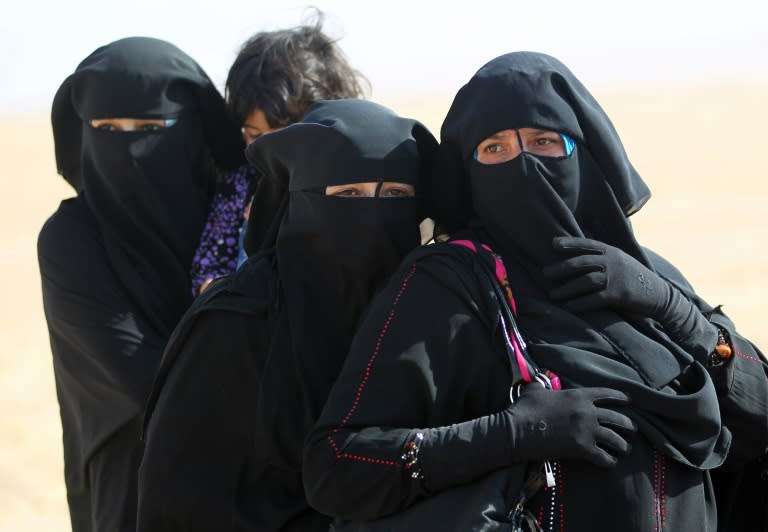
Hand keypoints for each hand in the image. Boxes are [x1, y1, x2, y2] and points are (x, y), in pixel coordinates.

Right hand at [504, 386, 635, 466]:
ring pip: (616, 439)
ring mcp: (586, 431)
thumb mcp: (534, 389)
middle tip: (633, 429)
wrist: (517, 431)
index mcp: (579, 395)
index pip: (608, 394)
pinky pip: (605, 457)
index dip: (621, 397)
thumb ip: (542, 381)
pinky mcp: (582, 449)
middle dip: (629, 424)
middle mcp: (587, 412)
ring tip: (626, 449)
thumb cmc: (524, 409)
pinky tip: (611, 462)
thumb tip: (539, 374)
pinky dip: (610, 461)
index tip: (628, 401)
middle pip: (618, 418)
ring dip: (623, 445)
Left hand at [543, 236, 717, 359]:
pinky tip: (568, 306)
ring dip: (567, 288)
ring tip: (553, 294)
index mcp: (612, 251)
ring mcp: (616, 278)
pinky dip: (579, 303)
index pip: (587, 244)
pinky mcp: (619, 295)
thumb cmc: (634, 277)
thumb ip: (602, 257)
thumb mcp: (621, 260)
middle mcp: (613, 262)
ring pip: (585, 281)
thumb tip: (577, 258)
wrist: (659, 294)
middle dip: (561, 268)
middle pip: (582, 263)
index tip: (553, 244)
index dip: (570, 244)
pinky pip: (594, 299)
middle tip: (545, 273)